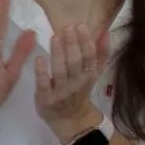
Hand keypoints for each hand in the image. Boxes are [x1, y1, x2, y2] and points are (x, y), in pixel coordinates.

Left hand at [33, 22, 109, 140]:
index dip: (85, 41)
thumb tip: (105, 32)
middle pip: (75, 62)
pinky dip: (41, 71)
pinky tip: (39, 58)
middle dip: (72, 44)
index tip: (80, 25)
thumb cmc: (80, 90)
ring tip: (55, 37)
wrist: (69, 118)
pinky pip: (43, 83)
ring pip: (60, 70)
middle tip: (67, 28)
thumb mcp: (94, 73)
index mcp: (89, 75)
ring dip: (58, 53)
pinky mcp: (46, 98)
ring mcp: (61, 92)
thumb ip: (100, 53)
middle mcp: (77, 83)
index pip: (89, 56)